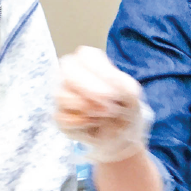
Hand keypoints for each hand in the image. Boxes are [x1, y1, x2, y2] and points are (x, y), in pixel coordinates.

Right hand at [55, 46, 153, 164]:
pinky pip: (63, 118)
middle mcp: (71, 74)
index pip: (85, 55)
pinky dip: (82, 124)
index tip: (115, 90)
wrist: (122, 135)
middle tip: (109, 105)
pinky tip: (93, 124)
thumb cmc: (125, 107)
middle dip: (91, 90)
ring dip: (88, 109)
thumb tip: (106, 86)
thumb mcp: (132, 94)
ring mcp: (62, 94)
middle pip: (67, 69)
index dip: (101, 72)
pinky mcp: (59, 116)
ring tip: (104, 115)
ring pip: (62, 95)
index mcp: (90, 62)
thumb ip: (121, 84)